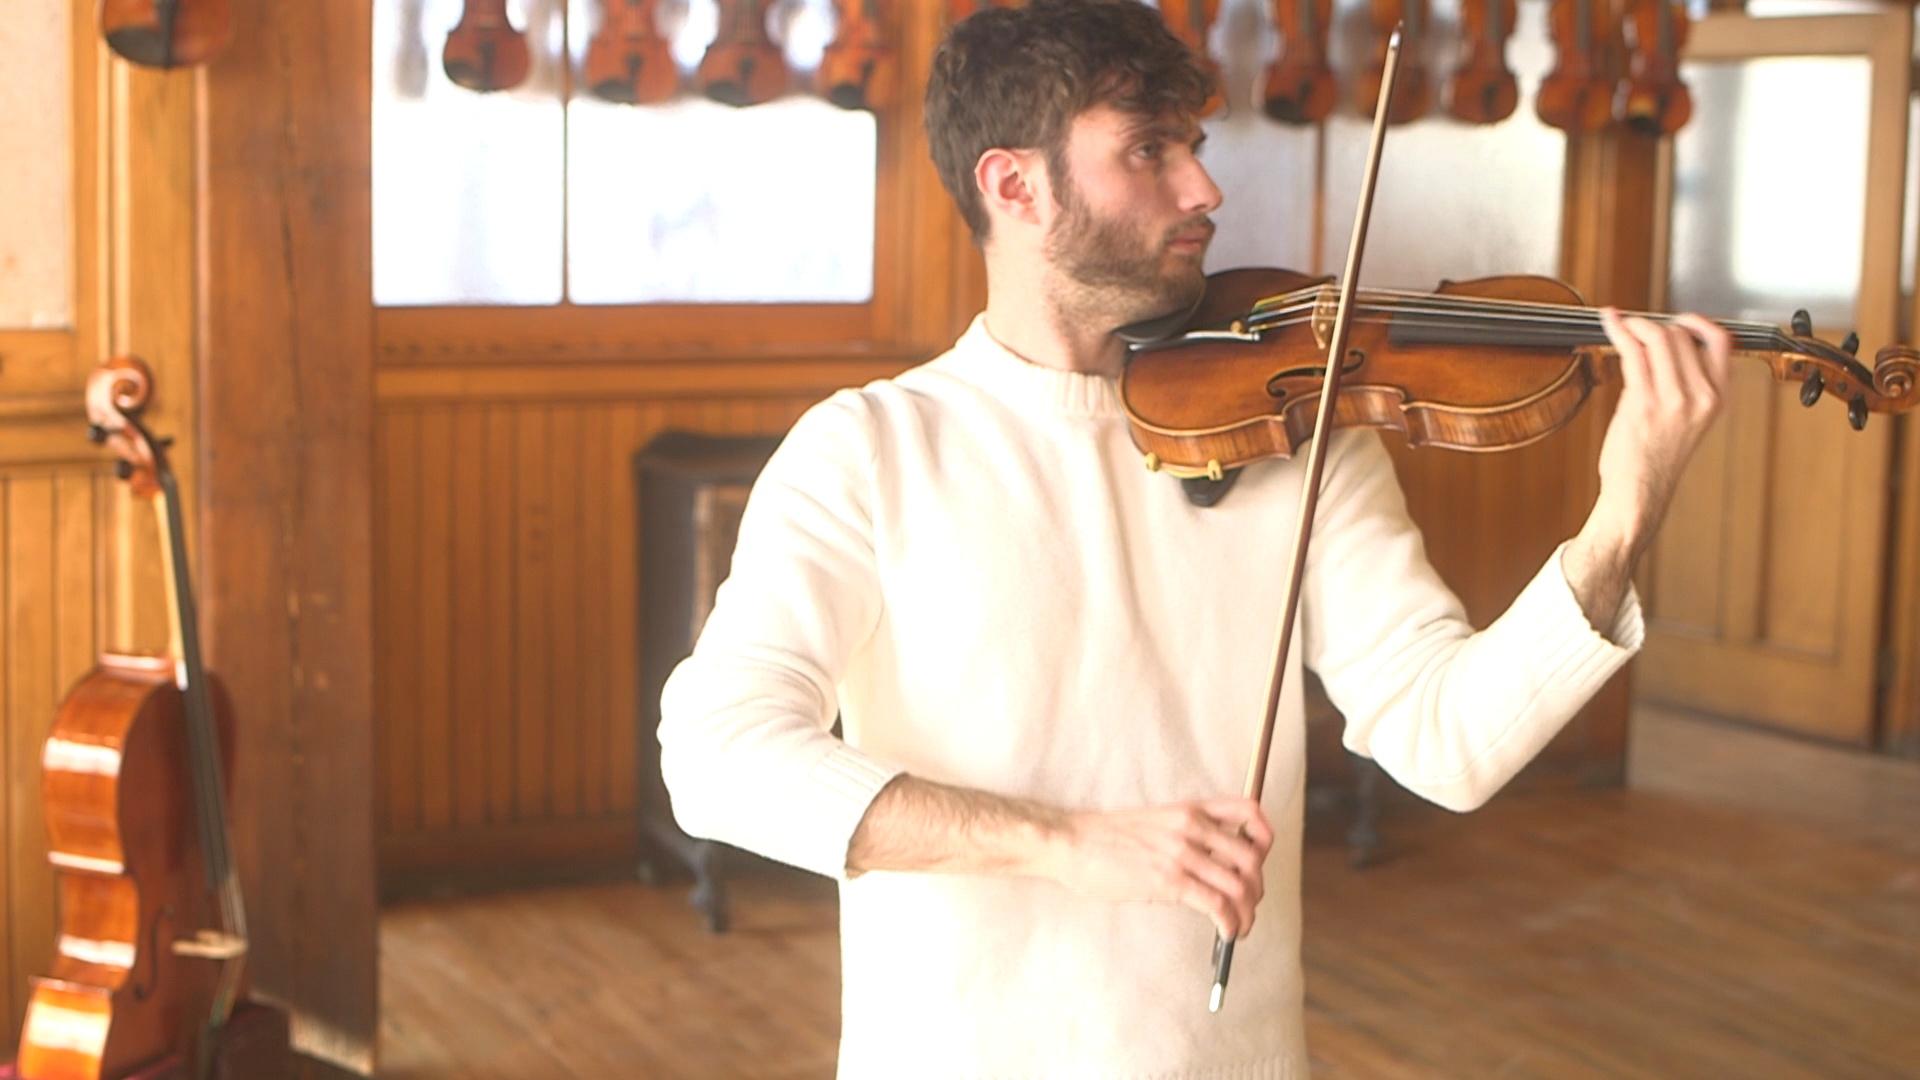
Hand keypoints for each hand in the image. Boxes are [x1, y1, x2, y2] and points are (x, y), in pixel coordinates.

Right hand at [1044, 798, 1273, 939]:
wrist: (1072, 842)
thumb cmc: (1106, 837)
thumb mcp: (1155, 820)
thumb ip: (1185, 832)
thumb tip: (1214, 864)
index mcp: (1190, 809)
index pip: (1248, 811)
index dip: (1264, 837)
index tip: (1260, 859)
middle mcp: (1192, 826)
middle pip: (1251, 857)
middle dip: (1257, 887)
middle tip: (1249, 904)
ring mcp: (1182, 853)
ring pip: (1239, 885)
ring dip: (1248, 912)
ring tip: (1241, 927)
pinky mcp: (1170, 880)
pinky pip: (1217, 904)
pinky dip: (1231, 922)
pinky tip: (1227, 931)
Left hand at [1591, 307, 1732, 554]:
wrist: (1639, 494)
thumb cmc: (1655, 459)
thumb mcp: (1688, 419)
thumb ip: (1684, 384)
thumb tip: (1661, 344)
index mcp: (1718, 399)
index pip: (1721, 342)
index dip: (1698, 322)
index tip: (1677, 318)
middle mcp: (1701, 397)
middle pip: (1681, 336)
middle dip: (1654, 326)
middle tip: (1634, 328)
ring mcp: (1673, 400)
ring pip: (1657, 338)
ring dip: (1634, 325)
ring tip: (1620, 325)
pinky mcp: (1643, 403)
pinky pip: (1632, 352)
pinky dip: (1618, 331)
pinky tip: (1610, 324)